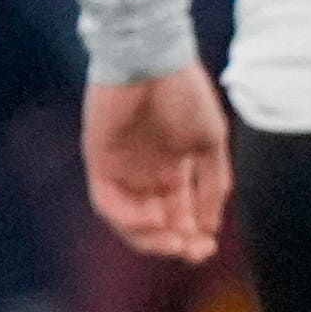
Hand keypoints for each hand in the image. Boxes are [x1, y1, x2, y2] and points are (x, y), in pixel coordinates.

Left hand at [82, 65, 230, 263]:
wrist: (154, 58)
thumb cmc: (184, 94)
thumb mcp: (210, 144)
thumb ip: (212, 186)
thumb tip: (209, 228)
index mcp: (173, 168)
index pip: (179, 214)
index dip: (192, 235)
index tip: (206, 249)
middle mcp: (145, 172)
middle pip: (154, 223)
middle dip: (173, 243)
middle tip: (192, 253)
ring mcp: (120, 167)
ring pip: (128, 219)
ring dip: (150, 237)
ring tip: (174, 243)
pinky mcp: (98, 159)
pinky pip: (107, 199)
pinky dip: (127, 216)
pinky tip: (152, 220)